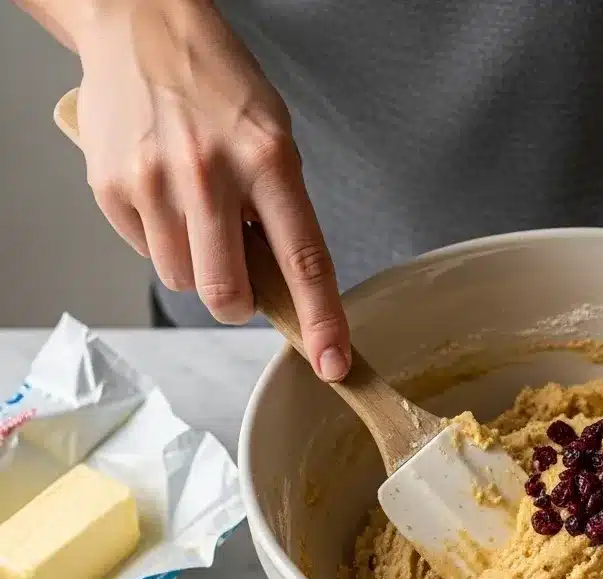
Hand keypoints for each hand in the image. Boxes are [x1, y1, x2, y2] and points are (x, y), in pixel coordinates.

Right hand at [73, 0, 349, 378]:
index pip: (304, 262)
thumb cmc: (219, 87)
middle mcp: (211, 174)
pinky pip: (146, 254)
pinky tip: (165, 194)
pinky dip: (161, 239)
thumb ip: (281, 213)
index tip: (334, 364)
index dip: (321, 322)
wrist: (140, 23)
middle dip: (239, 301)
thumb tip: (283, 288)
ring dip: (197, 264)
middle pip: (228, 295)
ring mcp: (155, 182)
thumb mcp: (274, 139)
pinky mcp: (112, 187)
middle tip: (239, 269)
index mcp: (269, 161)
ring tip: (197, 210)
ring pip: (184, 281)